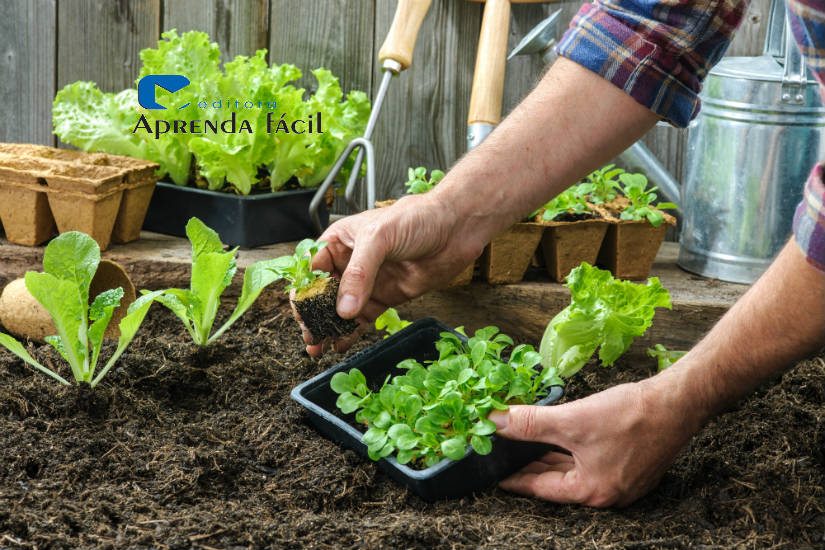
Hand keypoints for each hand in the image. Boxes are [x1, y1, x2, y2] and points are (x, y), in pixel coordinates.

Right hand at [302, 194, 483, 355]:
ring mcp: (369, 282)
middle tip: (309, 335)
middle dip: (313, 315)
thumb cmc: (417, 218)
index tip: (301, 313)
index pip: (312, 269)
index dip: (303, 291)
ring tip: (318, 346)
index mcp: (340, 241)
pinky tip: (340, 345)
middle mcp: (350, 263)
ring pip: (341, 310)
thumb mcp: (380, 238)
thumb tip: (343, 308)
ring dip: (329, 328)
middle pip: (323, 294)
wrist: (456, 228)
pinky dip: (351, 333)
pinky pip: (363, 319)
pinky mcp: (386, 297)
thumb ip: (359, 273)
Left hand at [489, 377, 699, 506]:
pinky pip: (591, 462)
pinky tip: (559, 438)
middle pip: (558, 481)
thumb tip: (496, 422)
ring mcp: (622, 481)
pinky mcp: (632, 465)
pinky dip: (571, 451)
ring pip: (575, 470)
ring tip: (526, 446)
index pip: (541, 488)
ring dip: (551, 457)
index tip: (495, 474)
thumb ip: (530, 424)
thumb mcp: (572, 420)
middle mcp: (607, 493)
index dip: (515, 478)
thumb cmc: (631, 416)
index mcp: (592, 491)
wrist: (678, 402)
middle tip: (505, 456)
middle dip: (531, 466)